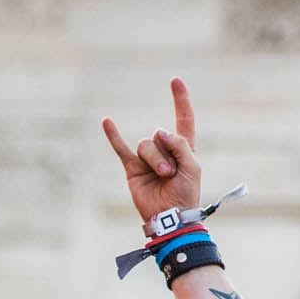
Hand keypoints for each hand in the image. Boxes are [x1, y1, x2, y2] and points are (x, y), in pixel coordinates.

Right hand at [99, 77, 202, 223]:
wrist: (170, 217)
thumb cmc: (186, 194)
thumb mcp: (192, 167)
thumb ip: (180, 145)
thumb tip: (159, 132)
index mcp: (184, 148)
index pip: (183, 118)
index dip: (180, 100)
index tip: (175, 81)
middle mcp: (165, 150)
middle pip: (159, 135)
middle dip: (166, 154)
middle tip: (172, 173)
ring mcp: (147, 158)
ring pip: (145, 145)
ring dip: (154, 160)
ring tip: (162, 176)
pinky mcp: (132, 168)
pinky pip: (121, 148)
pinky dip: (113, 135)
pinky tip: (107, 121)